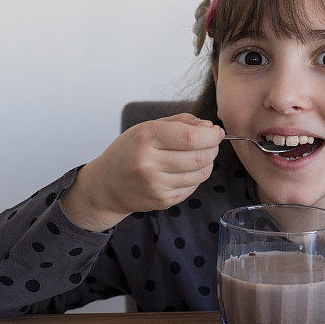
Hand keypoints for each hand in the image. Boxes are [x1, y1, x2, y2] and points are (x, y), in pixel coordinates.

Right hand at [82, 113, 224, 218]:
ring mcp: (156, 185)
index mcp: (146, 138)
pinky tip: (186, 170)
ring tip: (199, 155)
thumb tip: (209, 127)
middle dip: (213, 148)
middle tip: (211, 143)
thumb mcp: (147, 128)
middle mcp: (150, 164)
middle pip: (200, 157)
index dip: (211, 135)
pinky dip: (196, 176)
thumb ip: (179, 122)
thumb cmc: (129, 152)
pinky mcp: (163, 200)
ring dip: (208, 162)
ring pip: (200, 173)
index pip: (191, 137)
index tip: (217, 131)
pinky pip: (193, 186)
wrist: (107, 185)